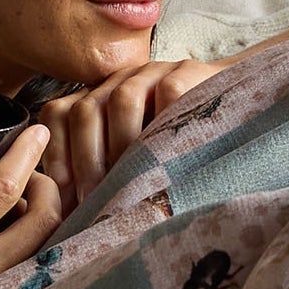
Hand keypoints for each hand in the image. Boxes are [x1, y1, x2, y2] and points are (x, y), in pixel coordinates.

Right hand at [0, 123, 63, 288]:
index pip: (1, 191)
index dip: (26, 155)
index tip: (37, 130)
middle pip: (42, 218)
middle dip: (49, 185)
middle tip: (32, 170)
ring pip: (43, 248)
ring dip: (44, 218)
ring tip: (22, 202)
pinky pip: (27, 273)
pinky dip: (33, 249)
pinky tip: (12, 239)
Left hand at [34, 59, 221, 204]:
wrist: (233, 108)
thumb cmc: (175, 147)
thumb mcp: (132, 158)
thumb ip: (104, 174)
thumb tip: (72, 216)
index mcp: (98, 99)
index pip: (59, 113)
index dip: (56, 151)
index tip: (62, 188)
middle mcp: (120, 82)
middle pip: (85, 110)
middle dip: (85, 159)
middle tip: (94, 197)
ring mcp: (153, 74)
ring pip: (122, 99)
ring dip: (121, 144)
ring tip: (127, 181)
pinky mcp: (188, 72)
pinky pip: (169, 92)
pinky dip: (164, 122)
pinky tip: (166, 155)